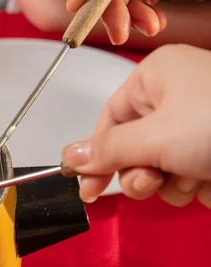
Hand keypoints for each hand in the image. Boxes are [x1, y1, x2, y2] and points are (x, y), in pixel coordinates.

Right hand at [62, 44, 210, 208]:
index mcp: (156, 77)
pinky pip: (188, 177)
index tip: (86, 189)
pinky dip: (197, 186)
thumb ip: (107, 150)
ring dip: (171, 183)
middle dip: (142, 172)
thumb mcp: (156, 138)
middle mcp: (176, 97)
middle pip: (132, 147)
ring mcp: (199, 125)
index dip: (95, 156)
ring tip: (194, 177)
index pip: (108, 120)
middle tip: (151, 182)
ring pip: (160, 168)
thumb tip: (68, 157)